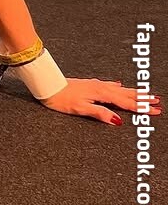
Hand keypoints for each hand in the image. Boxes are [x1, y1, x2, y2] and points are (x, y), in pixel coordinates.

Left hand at [37, 78, 160, 123]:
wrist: (47, 85)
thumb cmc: (61, 98)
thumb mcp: (80, 109)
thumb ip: (100, 113)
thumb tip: (117, 120)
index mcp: (101, 94)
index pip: (125, 103)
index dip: (140, 108)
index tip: (155, 110)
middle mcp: (100, 87)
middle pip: (125, 94)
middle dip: (142, 99)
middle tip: (157, 102)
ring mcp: (95, 85)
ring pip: (119, 89)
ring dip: (133, 92)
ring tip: (145, 93)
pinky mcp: (89, 84)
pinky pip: (109, 85)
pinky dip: (118, 87)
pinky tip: (119, 85)